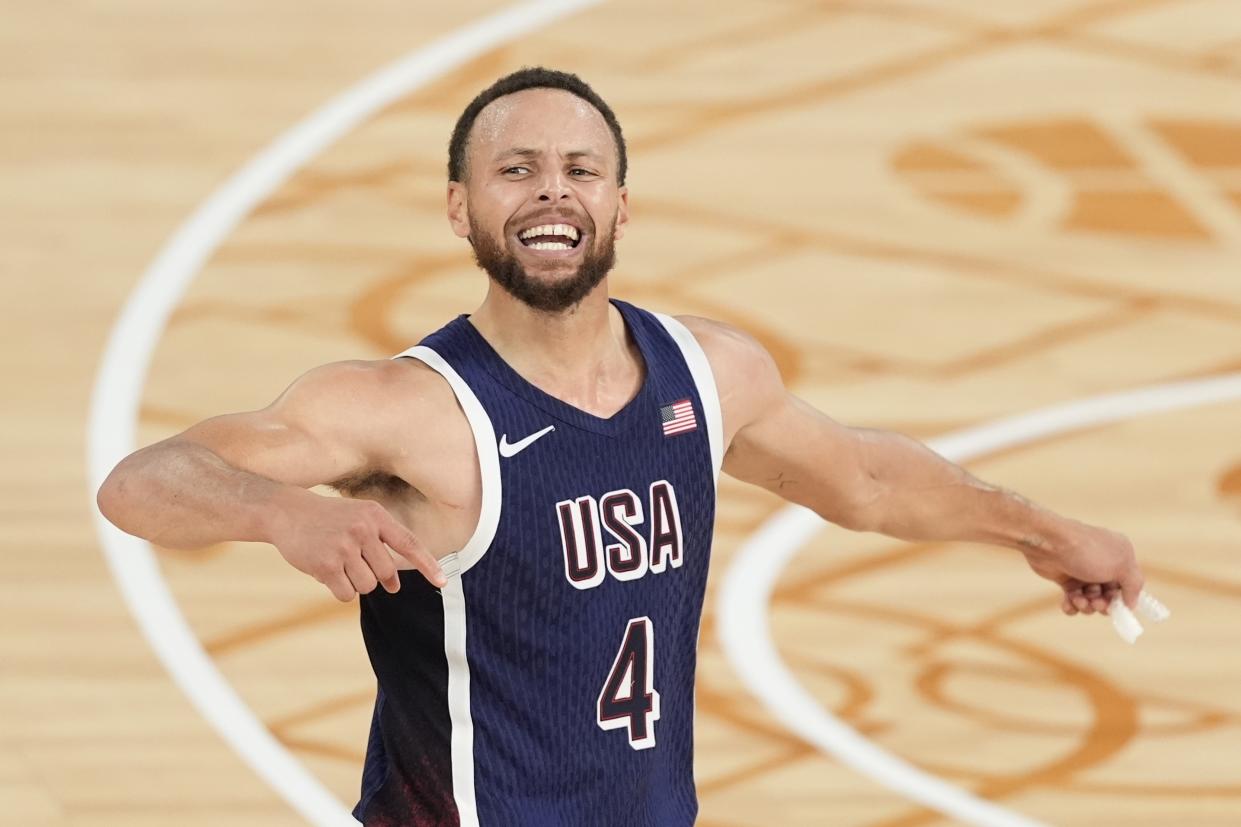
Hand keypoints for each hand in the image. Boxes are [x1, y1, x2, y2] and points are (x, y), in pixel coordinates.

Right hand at [269, 492, 445, 600]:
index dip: (427, 565)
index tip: (442, 582)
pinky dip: (339, 590)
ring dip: (354, 583)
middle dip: (375, 576)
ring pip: (367, 586)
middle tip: (353, 561)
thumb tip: (395, 585)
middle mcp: (363, 529)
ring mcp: (345, 547)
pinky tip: (326, 571)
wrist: (286, 512)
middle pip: (386, 573)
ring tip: (338, 562)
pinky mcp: (327, 564)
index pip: (409, 544)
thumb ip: (381, 545)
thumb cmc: (329, 519)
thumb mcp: (360, 518)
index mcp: (376, 516)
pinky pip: (346, 594)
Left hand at [1020, 522, 1144, 615]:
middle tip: (1097, 604)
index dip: (1124, 598)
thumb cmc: (1088, 552)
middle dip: (1103, 604)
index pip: (1128, 582)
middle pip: (1109, 594)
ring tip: (1079, 601)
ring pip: (1091, 599)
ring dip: (1086, 605)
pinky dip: (1072, 605)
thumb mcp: (1122, 566)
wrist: (1049, 544)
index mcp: (1120, 554)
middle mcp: (1103, 562)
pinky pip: (1073, 598)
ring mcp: (1083, 570)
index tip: (1119, 609)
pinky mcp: (1065, 578)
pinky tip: (1068, 604)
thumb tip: (1131, 603)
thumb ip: (1134, 585)